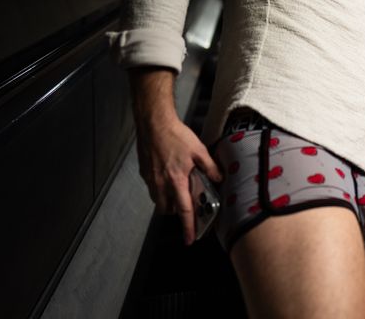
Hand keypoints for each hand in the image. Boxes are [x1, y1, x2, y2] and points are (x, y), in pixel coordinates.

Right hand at [136, 111, 222, 244]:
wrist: (153, 124)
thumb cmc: (175, 136)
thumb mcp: (199, 150)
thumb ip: (210, 167)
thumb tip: (219, 178)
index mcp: (176, 180)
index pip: (184, 210)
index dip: (188, 226)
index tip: (190, 239)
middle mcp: (161, 184)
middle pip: (168, 209)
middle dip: (177, 213)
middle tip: (188, 207)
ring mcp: (151, 179)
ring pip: (159, 201)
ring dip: (169, 202)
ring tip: (179, 192)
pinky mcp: (145, 173)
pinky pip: (153, 190)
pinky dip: (161, 191)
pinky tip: (169, 179)